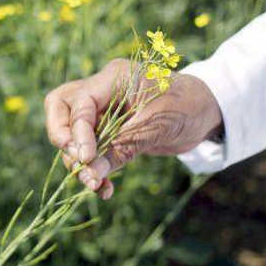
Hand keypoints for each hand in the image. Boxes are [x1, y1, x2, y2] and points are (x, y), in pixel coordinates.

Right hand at [43, 59, 222, 198]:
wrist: (206, 112)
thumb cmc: (186, 108)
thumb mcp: (156, 128)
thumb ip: (122, 148)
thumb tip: (90, 174)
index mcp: (112, 78)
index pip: (80, 103)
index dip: (78, 133)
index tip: (85, 160)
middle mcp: (100, 90)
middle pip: (60, 107)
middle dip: (62, 137)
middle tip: (76, 161)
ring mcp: (99, 109)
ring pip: (69, 131)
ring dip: (78, 162)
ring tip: (95, 185)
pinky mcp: (104, 129)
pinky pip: (87, 147)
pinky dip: (92, 168)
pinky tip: (103, 187)